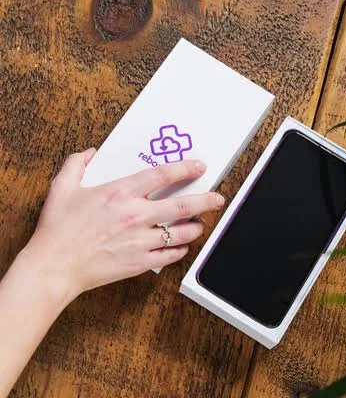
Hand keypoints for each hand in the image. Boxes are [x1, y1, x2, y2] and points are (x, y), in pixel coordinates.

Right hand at [17, 148, 223, 304]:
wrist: (54, 267)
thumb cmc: (58, 229)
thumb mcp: (62, 188)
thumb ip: (77, 163)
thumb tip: (92, 152)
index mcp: (120, 193)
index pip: (162, 175)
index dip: (185, 168)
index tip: (199, 166)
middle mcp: (136, 216)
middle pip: (181, 205)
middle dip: (205, 200)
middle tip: (218, 198)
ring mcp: (141, 240)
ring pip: (181, 232)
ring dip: (195, 227)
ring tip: (200, 223)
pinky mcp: (140, 262)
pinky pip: (170, 255)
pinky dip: (180, 250)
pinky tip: (182, 246)